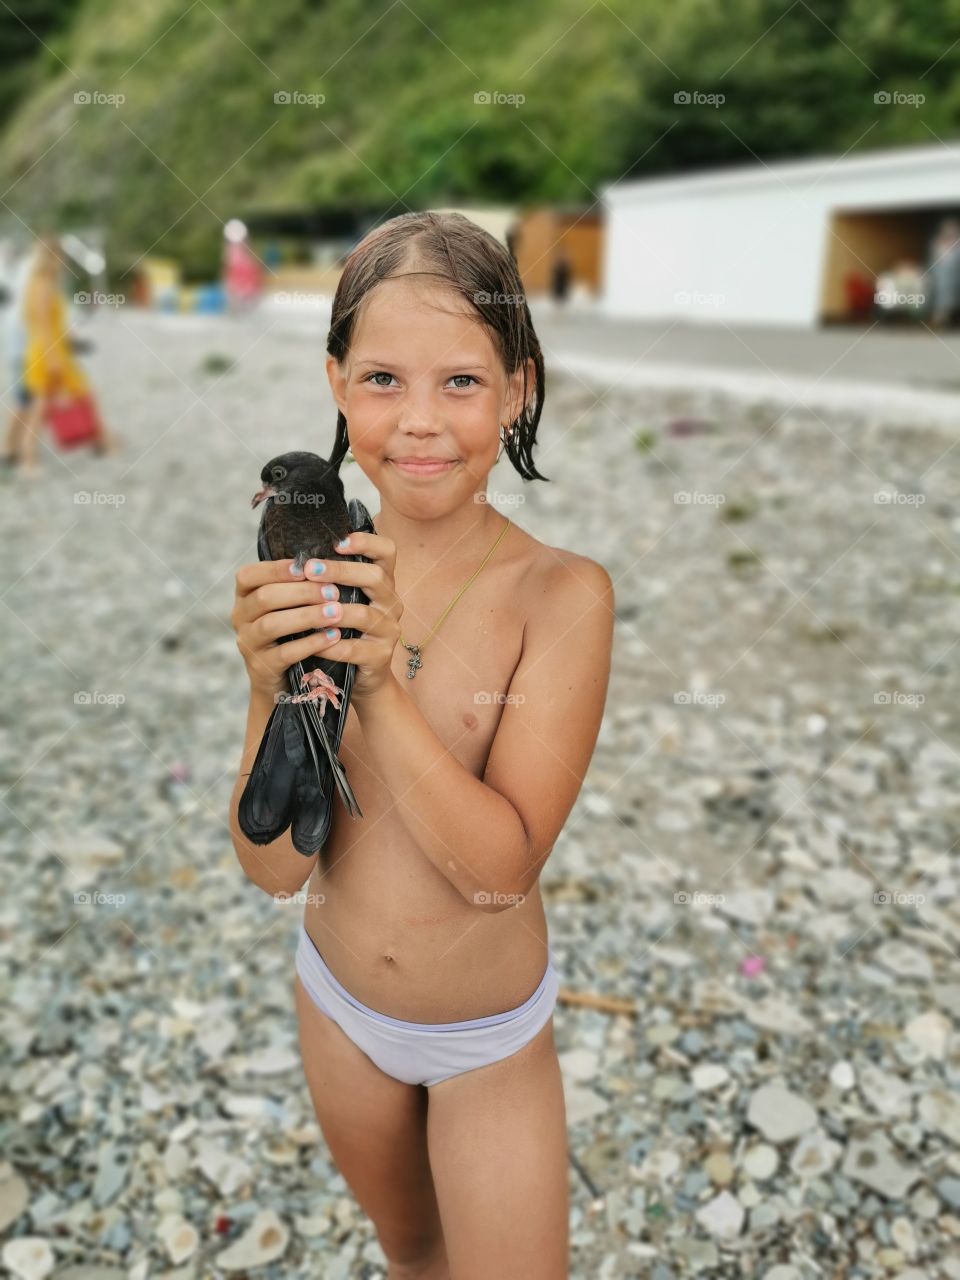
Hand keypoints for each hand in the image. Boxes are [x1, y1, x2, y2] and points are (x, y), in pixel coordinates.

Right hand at [231, 557, 347, 700]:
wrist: (282, 679)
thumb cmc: (292, 631)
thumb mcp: (288, 606)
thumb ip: (298, 585)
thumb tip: (328, 562)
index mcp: (245, 596)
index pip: (249, 575)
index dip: (276, 569)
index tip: (305, 566)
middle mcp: (240, 617)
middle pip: (265, 597)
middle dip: (301, 592)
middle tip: (333, 591)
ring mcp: (248, 643)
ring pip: (272, 624)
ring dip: (307, 616)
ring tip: (336, 612)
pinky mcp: (261, 667)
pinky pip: (284, 653)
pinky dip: (310, 644)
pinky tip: (333, 637)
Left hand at [300, 531, 401, 701]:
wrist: (361, 675)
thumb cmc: (345, 631)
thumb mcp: (342, 601)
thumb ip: (330, 581)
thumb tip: (295, 559)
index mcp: (382, 582)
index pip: (387, 551)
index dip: (367, 542)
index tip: (338, 542)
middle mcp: (391, 602)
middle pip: (374, 577)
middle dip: (340, 571)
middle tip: (310, 569)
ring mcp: (389, 629)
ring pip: (364, 614)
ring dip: (333, 610)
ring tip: (307, 609)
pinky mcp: (381, 656)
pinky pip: (354, 648)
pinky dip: (329, 645)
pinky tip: (310, 642)